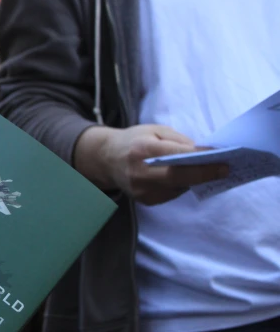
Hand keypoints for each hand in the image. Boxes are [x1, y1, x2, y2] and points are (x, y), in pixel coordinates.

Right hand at [75, 125, 229, 204]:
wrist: (106, 159)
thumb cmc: (134, 140)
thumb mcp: (156, 131)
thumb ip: (179, 141)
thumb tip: (204, 153)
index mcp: (142, 150)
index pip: (176, 156)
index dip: (200, 159)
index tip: (221, 159)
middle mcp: (139, 172)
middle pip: (178, 177)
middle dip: (204, 174)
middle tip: (224, 170)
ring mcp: (141, 190)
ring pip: (178, 188)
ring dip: (193, 179)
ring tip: (203, 170)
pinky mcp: (144, 200)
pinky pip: (171, 194)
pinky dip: (180, 185)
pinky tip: (179, 177)